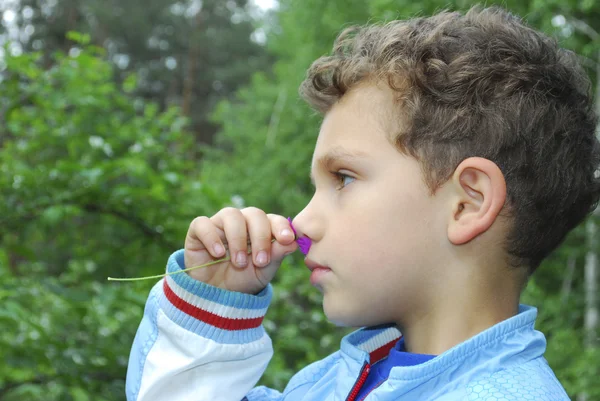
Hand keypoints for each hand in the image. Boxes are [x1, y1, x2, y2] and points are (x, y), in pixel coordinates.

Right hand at [183, 207, 297, 293]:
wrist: (217, 295)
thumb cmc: (243, 279)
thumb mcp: (263, 272)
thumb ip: (276, 255)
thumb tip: (293, 242)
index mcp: (261, 228)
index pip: (273, 219)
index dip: (281, 227)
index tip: (287, 240)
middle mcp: (242, 221)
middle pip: (254, 214)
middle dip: (260, 237)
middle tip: (260, 261)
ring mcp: (220, 224)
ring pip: (231, 215)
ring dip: (238, 238)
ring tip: (239, 263)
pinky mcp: (199, 230)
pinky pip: (203, 224)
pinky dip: (211, 237)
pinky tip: (218, 254)